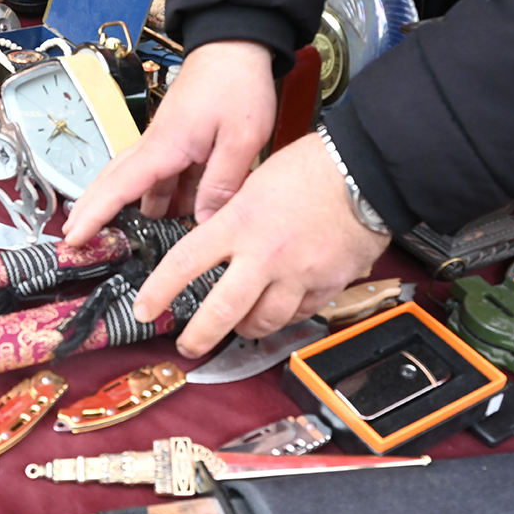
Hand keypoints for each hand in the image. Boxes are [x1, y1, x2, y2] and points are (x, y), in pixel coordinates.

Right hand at [62, 40, 276, 245]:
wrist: (237, 45)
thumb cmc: (237, 82)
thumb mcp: (242, 138)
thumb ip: (222, 183)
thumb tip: (203, 223)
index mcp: (164, 146)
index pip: (119, 187)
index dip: (95, 215)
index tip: (75, 237)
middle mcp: (156, 146)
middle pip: (112, 183)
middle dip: (91, 212)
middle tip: (75, 241)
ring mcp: (164, 143)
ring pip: (136, 182)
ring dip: (124, 209)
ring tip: (119, 239)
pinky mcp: (177, 141)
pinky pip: (160, 176)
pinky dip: (156, 198)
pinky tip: (168, 217)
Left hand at [131, 133, 392, 357]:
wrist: (367, 171)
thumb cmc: (314, 166)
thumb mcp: (256, 182)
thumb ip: (234, 215)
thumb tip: (216, 235)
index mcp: (239, 222)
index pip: (184, 264)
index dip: (158, 293)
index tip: (145, 309)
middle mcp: (264, 254)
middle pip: (220, 312)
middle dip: (197, 337)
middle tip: (187, 347)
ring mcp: (297, 274)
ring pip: (261, 322)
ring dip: (244, 329)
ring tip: (237, 327)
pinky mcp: (326, 286)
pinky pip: (298, 315)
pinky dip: (285, 317)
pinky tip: (279, 309)